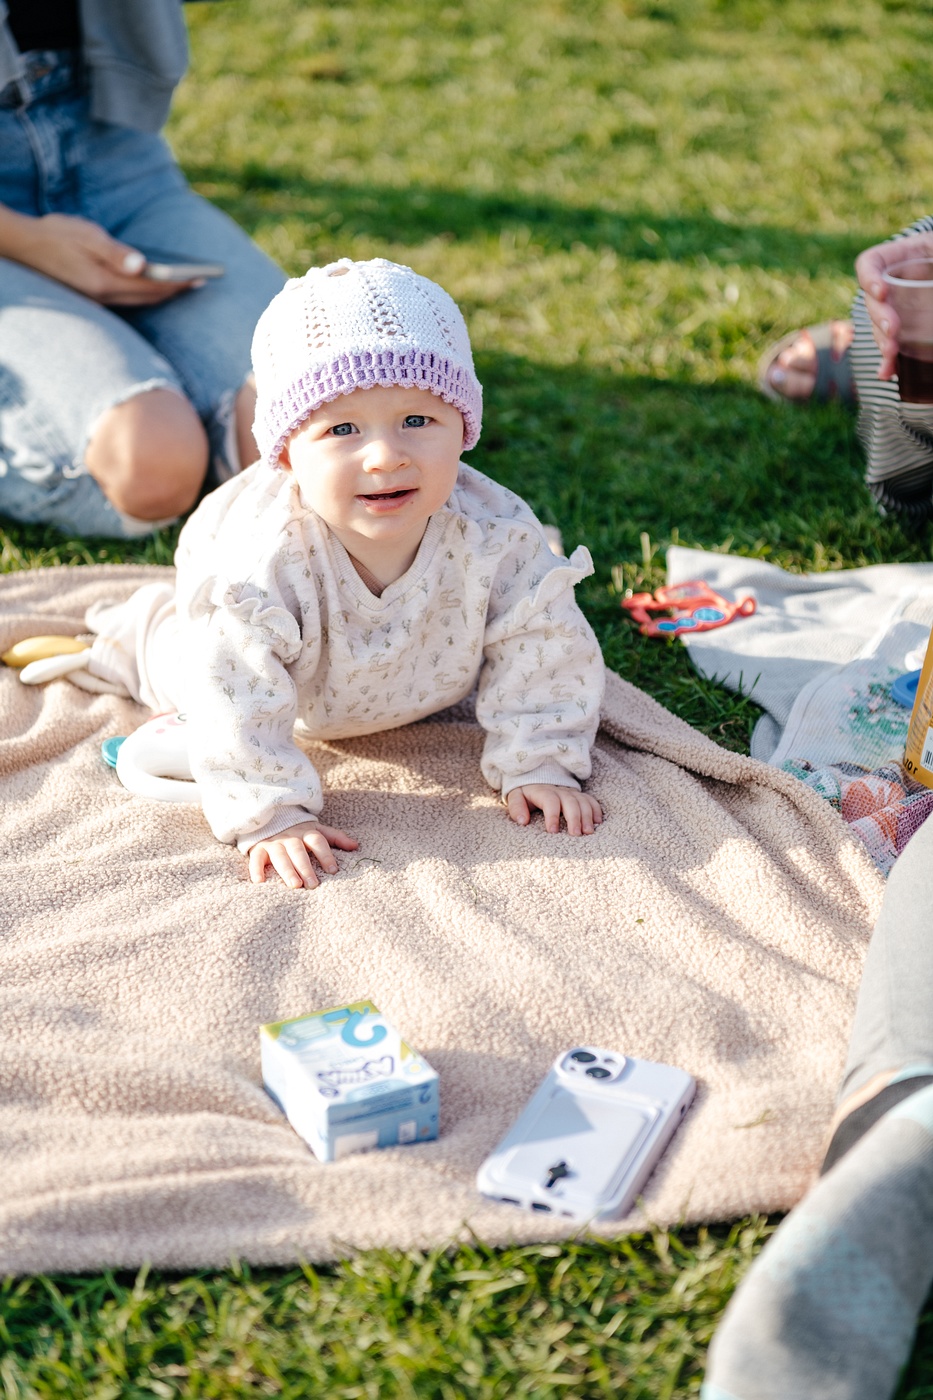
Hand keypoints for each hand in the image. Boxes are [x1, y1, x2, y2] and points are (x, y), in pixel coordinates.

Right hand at [1, 211, 197, 305]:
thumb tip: (143, 264)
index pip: (151, 286)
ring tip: (185, 284)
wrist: (24, 245)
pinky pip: (128, 299)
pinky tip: (155, 284)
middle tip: (201, 282)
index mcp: (105, 282)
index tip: (200, 278)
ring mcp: (99, 301)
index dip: (178, 283)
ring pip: (139, 301)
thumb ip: (116, 252)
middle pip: (149, 298)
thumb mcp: (87, 236)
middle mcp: (104, 297)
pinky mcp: (94, 297)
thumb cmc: (57, 234)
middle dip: (175, 290)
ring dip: (162, 293)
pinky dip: (145, 293)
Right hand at [247, 819, 358, 888]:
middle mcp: (290, 837)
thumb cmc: (299, 830)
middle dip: (305, 867)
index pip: (318, 842)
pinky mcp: (258, 848)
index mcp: (306, 832)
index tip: (333, 870)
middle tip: (313, 884)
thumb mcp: (317, 830)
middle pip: (298, 851)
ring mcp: (273, 842)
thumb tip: (356, 846)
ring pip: (279, 856)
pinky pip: (256, 858)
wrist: (270, 816)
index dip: (326, 855)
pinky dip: (256, 869)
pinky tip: (259, 882)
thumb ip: (336, 838)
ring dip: (287, 870)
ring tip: (295, 885)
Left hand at [506, 784, 602, 834]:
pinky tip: (598, 822)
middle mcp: (559, 790)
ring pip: (582, 801)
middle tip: (575, 834)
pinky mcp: (578, 795)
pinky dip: (596, 810)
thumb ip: (516, 807)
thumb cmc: (525, 793)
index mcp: (542, 791)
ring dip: (587, 816)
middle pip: (570, 801)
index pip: (550, 801)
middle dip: (574, 818)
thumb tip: (522, 821)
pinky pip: (590, 800)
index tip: (552, 831)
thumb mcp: (515, 796)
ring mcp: (570, 792)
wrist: (535, 778)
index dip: (552, 815)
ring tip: (588, 832)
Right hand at [855, 230, 932, 378]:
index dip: (869, 276)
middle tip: (893, 331)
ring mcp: (903, 308)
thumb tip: (932, 294)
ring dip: (882, 342)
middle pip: (872, 300)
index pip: (871, 263)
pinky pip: (894, 346)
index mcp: (908, 256)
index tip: (882, 292)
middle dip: (879, 318)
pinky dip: (891, 361)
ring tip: (892, 355)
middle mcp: (899, 283)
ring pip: (879, 327)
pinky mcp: (910, 331)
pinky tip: (889, 372)